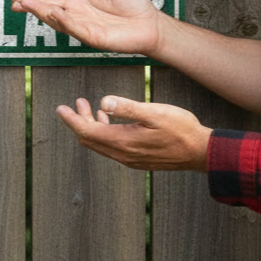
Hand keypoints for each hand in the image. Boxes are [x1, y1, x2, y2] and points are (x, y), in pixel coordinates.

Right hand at [11, 0, 162, 55]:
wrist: (151, 22)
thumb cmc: (134, 4)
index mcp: (79, 4)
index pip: (52, 0)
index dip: (35, 0)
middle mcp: (79, 17)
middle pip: (50, 12)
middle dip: (32, 7)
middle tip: (15, 2)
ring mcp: (85, 28)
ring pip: (59, 21)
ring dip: (43, 12)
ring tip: (28, 4)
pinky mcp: (94, 38)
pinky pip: (76, 29)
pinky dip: (64, 22)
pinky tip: (54, 12)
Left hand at [56, 96, 212, 171]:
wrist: (199, 152)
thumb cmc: (181, 129)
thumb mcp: (155, 113)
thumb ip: (128, 108)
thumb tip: (103, 101)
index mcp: (123, 142)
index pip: (87, 132)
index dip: (72, 120)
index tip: (60, 108)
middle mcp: (123, 154)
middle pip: (90, 140)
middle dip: (79, 121)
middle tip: (75, 103)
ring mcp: (130, 159)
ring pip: (100, 144)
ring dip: (91, 126)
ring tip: (89, 107)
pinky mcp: (137, 159)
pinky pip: (111, 148)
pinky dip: (103, 133)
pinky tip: (109, 120)